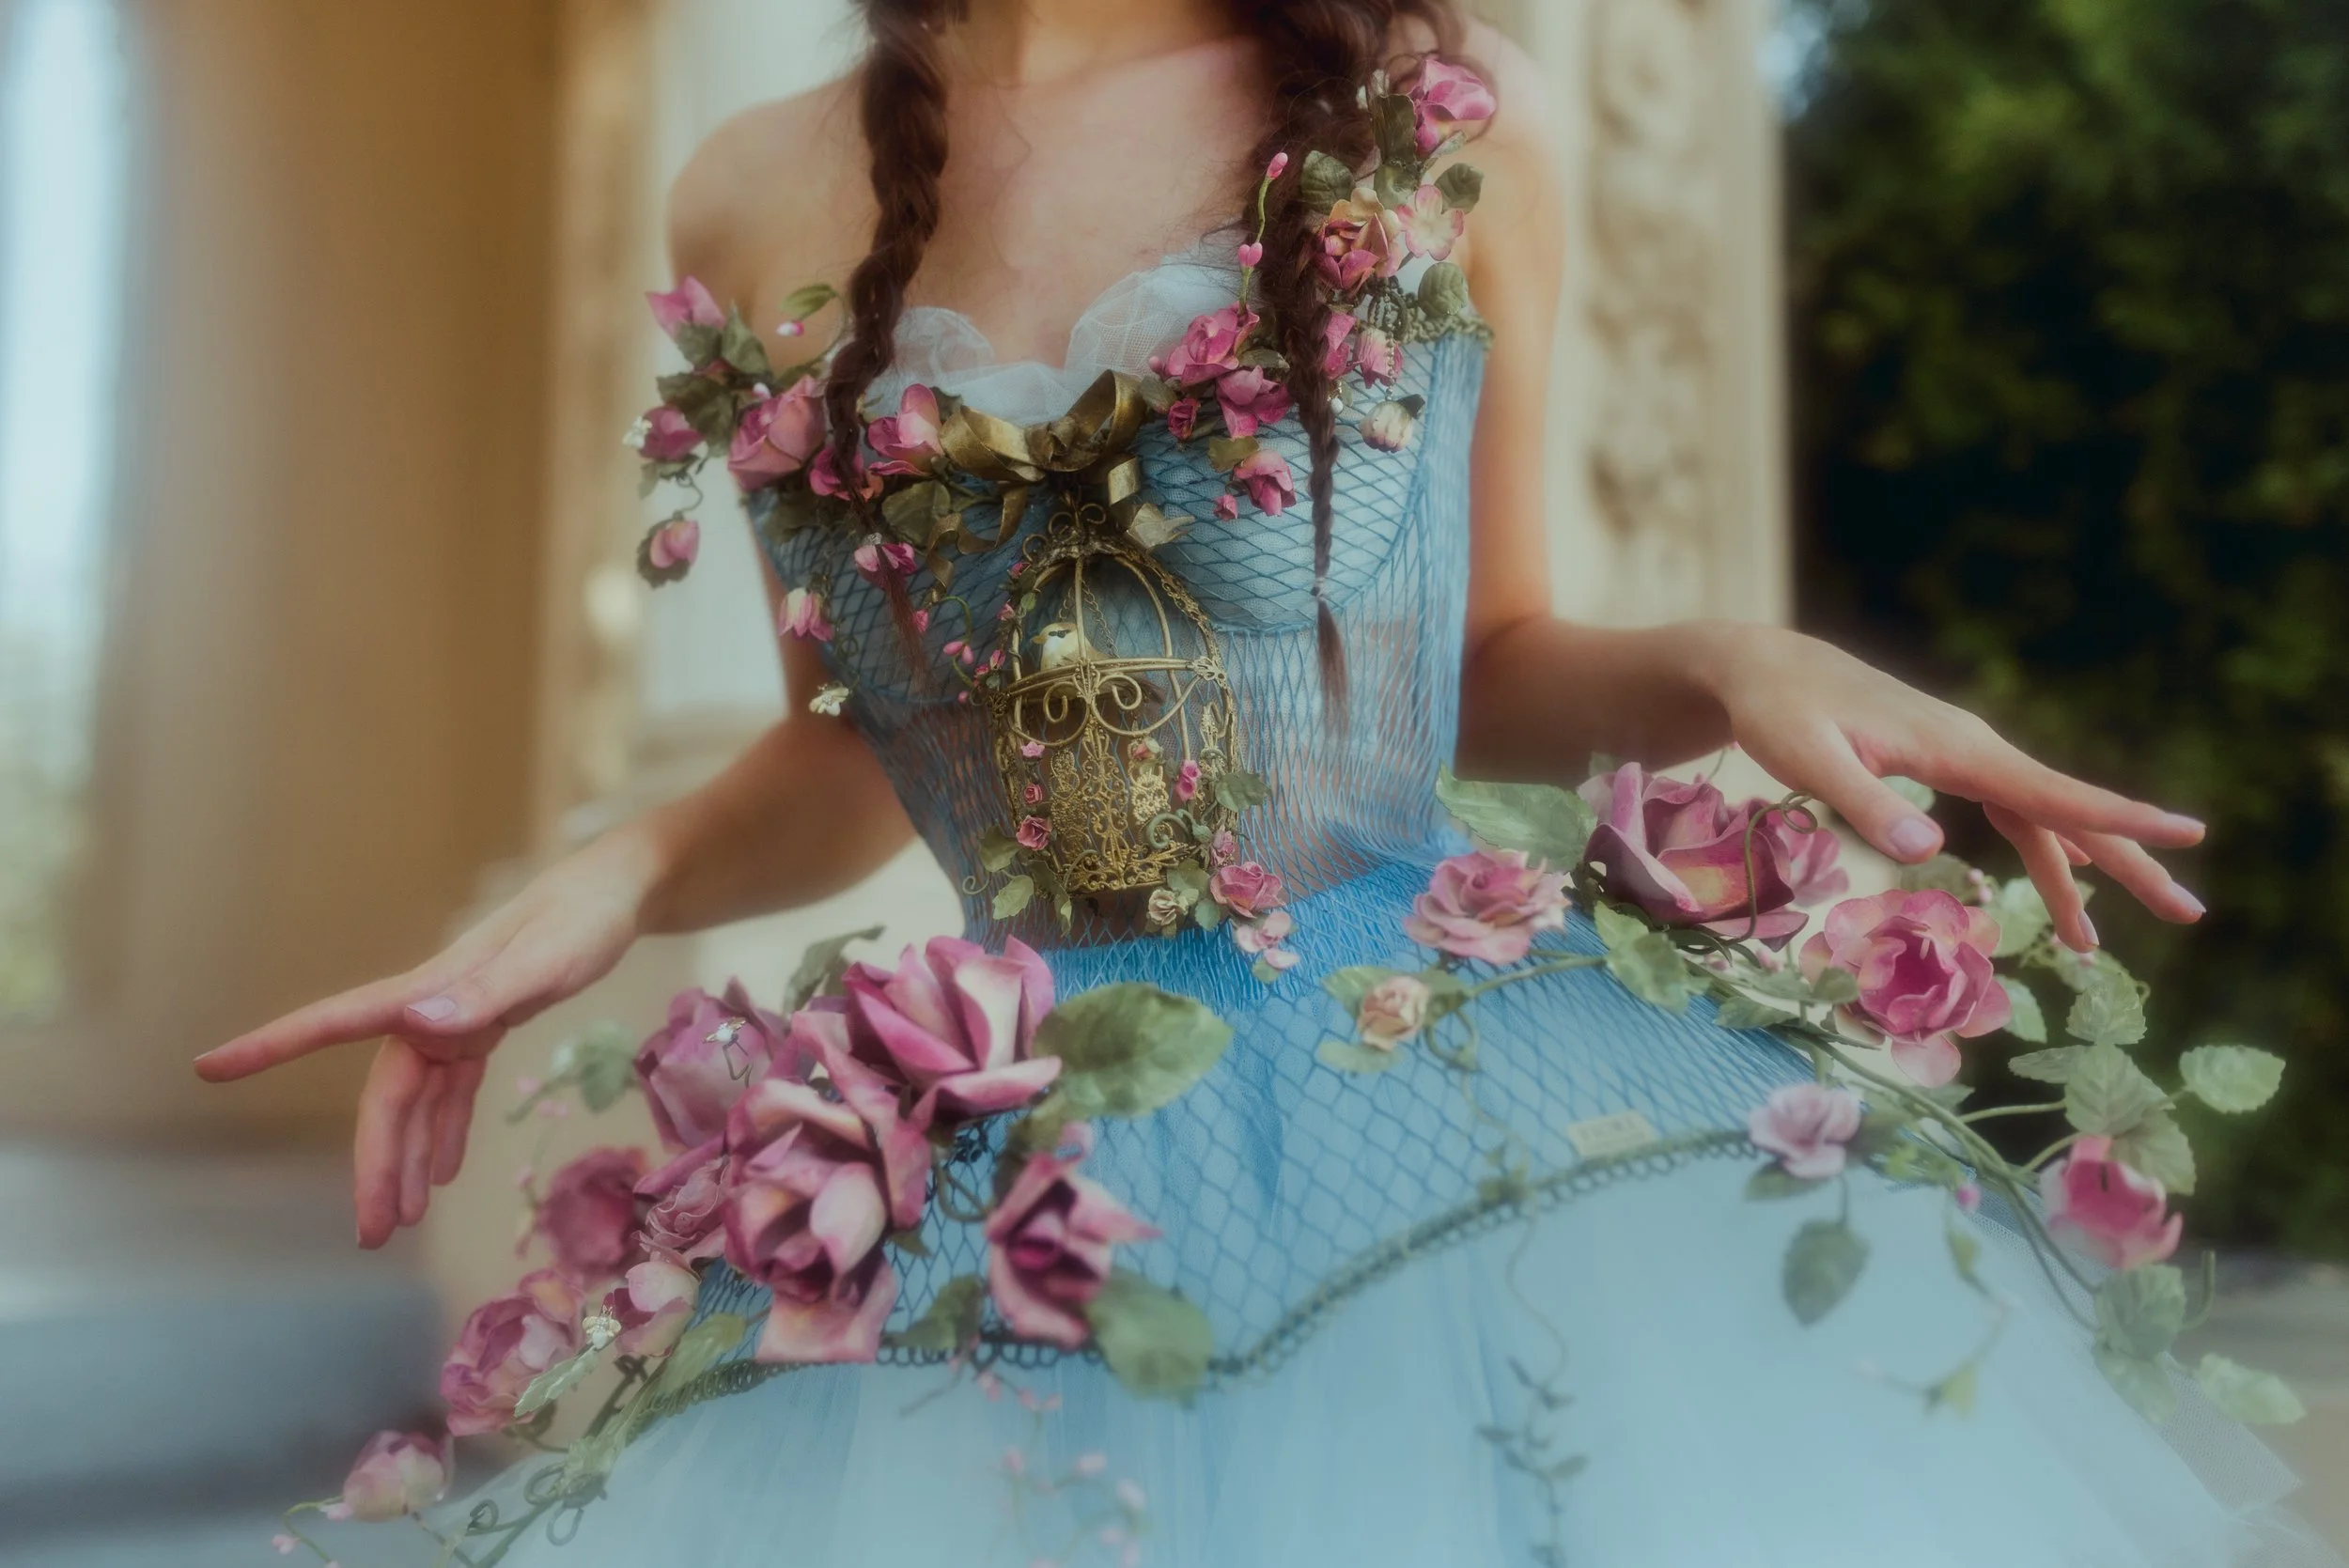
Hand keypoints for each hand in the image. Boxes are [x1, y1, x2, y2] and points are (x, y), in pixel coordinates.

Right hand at [195, 827, 666, 1246]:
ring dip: (404, 1161)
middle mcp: (431, 1009)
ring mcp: (456, 1020)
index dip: (273, 1045)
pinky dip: (444, 1133)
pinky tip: (439, 1177)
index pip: (336, 1022)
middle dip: (372, 1162)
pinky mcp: (487, 1027)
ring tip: (397, 1225)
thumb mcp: (546, 960)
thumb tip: (415, 1024)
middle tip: (370, 1234)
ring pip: (415, 1103)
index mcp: (429, 989)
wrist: (619, 893)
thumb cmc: (584, 919)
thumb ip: (484, 994)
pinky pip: (452, 1091)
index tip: (211, 1065)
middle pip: (386, 1096)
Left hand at [1698, 627, 2204, 950]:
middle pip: (2067, 810)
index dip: (2119, 818)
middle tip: (2190, 912)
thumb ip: (1869, 803)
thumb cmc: (1780, 714)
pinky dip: (2040, 845)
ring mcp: (1963, 752)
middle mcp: (1975, 747)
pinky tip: (2067, 871)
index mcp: (1957, 749)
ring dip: (2081, 870)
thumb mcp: (1811, 761)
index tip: (2188, 834)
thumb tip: (1931, 848)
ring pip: (2041, 814)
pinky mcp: (1943, 759)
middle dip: (2130, 859)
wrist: (1762, 669)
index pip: (2052, 792)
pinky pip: (2011, 806)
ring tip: (2096, 942)